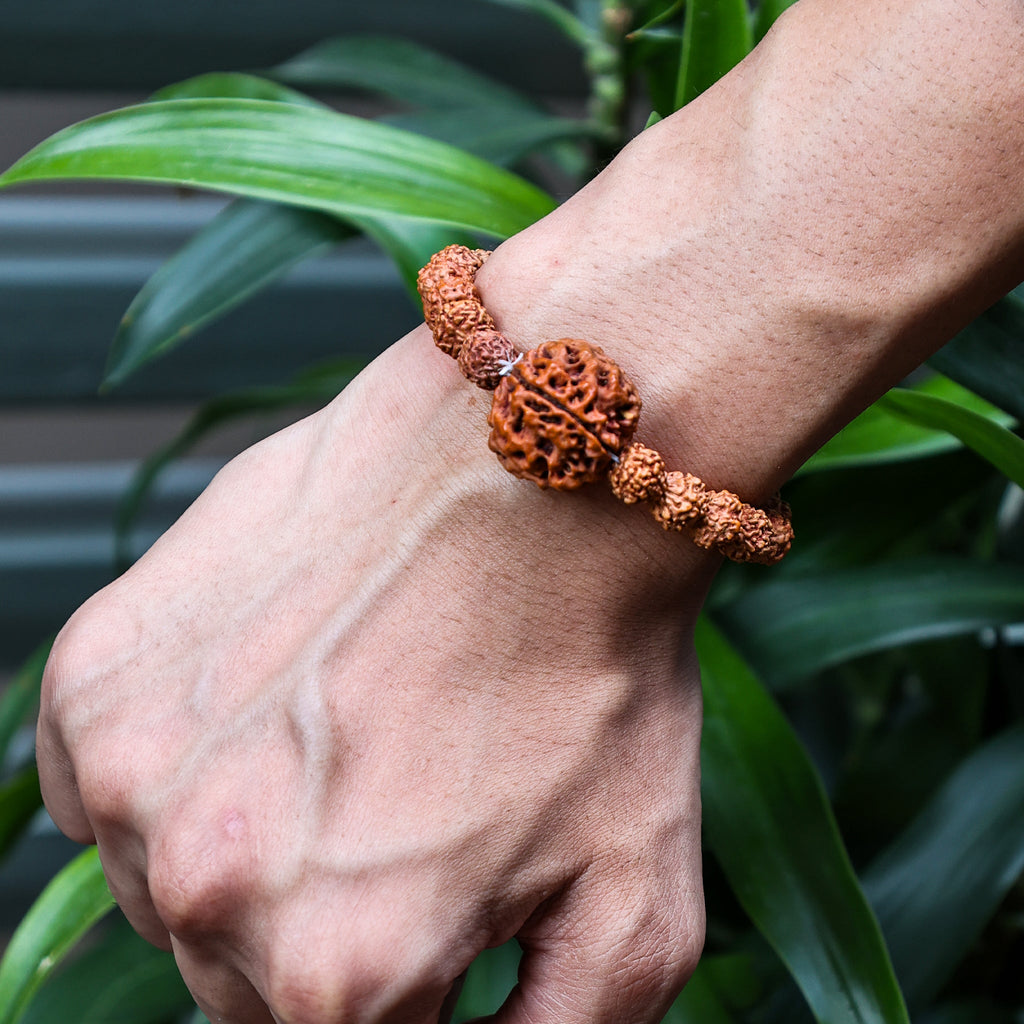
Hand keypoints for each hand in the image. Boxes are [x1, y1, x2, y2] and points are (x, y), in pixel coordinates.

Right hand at [37, 324, 709, 1022]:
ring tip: (350, 733)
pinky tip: (271, 699)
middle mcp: (214, 888)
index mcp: (342, 969)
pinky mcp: (100, 677)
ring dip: (253, 839)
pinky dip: (182, 767)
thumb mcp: (635, 904)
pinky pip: (109, 786)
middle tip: (410, 803)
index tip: (440, 911)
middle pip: (248, 982)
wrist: (529, 477)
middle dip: (331, 920)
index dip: (410, 988)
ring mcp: (137, 773)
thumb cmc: (593, 670)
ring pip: (180, 886)